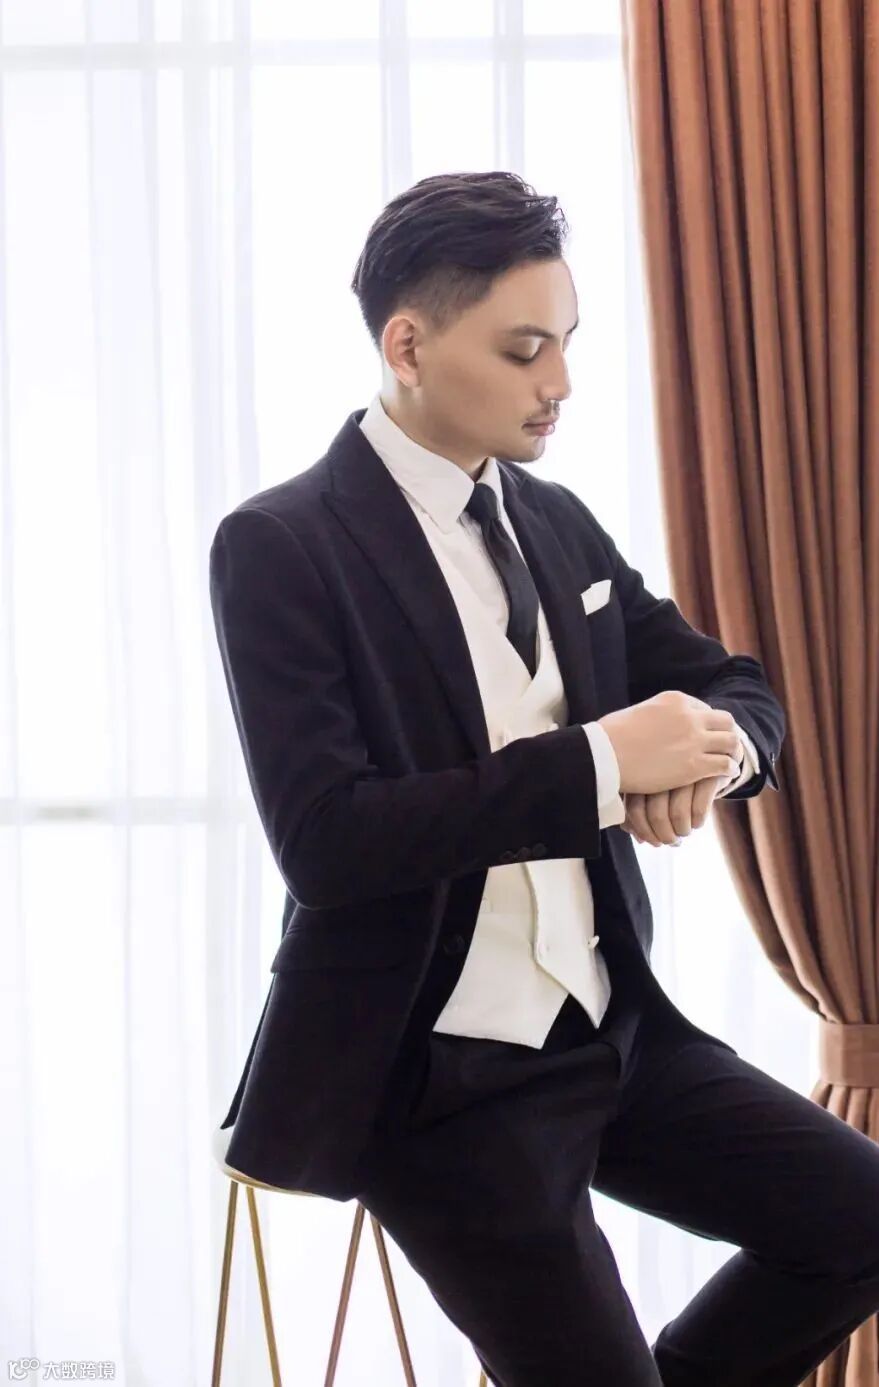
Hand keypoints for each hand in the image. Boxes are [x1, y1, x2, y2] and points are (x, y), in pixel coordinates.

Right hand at [598, 691, 743, 795]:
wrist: (604, 755)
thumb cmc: (610, 736)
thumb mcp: (638, 713)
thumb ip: (655, 716)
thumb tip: (654, 725)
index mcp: (675, 700)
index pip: (704, 709)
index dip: (707, 724)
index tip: (706, 736)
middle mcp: (689, 716)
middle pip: (725, 721)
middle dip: (727, 733)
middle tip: (725, 747)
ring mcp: (694, 740)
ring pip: (731, 741)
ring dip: (733, 751)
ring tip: (732, 761)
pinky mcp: (694, 765)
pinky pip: (725, 764)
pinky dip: (730, 769)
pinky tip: (728, 774)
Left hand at [620, 770, 736, 846]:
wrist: (710, 747)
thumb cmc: (674, 772)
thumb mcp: (653, 783)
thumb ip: (640, 809)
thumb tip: (640, 839)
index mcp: (642, 770)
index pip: (634, 809)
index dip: (642, 831)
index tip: (651, 841)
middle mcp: (662, 767)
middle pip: (656, 815)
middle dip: (664, 836)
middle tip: (671, 841)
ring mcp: (686, 769)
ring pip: (678, 815)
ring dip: (681, 831)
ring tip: (684, 832)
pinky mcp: (709, 772)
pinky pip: (699, 809)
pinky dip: (697, 822)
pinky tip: (697, 823)